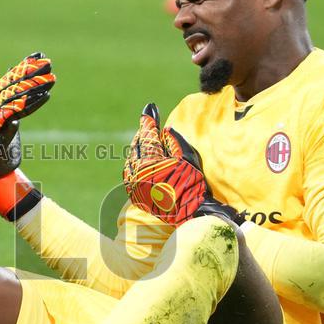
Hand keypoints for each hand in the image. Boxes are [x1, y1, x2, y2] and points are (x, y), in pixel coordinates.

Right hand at [0, 53, 54, 220]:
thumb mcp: (6, 116)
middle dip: (32, 74)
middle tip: (50, 64)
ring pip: (17, 99)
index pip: (9, 79)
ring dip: (36, 88)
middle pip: (13, 86)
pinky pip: (17, 116)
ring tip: (53, 80)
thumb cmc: (0, 145)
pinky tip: (45, 97)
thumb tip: (12, 69)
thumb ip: (10, 96)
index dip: (24, 66)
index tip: (40, 55)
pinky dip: (30, 106)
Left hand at [123, 103, 240, 225]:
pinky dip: (135, 163)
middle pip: (137, 146)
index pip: (147, 135)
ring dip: (139, 148)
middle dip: (144, 134)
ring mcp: (134, 185)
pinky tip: (143, 160)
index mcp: (149, 162)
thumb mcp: (187, 159)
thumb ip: (174, 142)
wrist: (190, 215)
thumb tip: (164, 130)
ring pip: (132, 159)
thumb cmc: (193, 185)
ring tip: (148, 141)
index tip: (149, 108)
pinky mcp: (135, 195)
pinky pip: (130, 173)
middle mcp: (137, 173)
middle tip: (150, 123)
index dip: (149, 120)